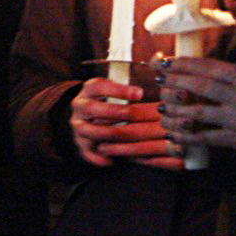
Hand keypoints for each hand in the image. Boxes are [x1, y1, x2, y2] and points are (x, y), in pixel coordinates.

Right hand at [68, 77, 183, 169]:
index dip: (118, 89)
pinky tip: (112, 161)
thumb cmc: (106, 101)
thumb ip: (128, 88)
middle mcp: (80, 107)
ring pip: (90, 131)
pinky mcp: (80, 144)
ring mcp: (79, 126)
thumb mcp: (111, 89)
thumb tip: (157, 74)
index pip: (99, 86)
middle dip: (115, 112)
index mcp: (89, 91)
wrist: (82, 116)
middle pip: (93, 108)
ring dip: (108, 134)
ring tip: (127, 138)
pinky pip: (87, 152)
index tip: (139, 93)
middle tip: (135, 114)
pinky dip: (98, 158)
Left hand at [152, 55, 235, 159]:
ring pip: (198, 111)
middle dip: (175, 81)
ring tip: (161, 108)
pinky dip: (186, 136)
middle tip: (157, 80)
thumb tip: (195, 67)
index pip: (208, 66)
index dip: (184, 63)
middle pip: (200, 85)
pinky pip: (206, 137)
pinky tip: (173, 135)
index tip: (164, 62)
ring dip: (175, 109)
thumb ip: (231, 75)